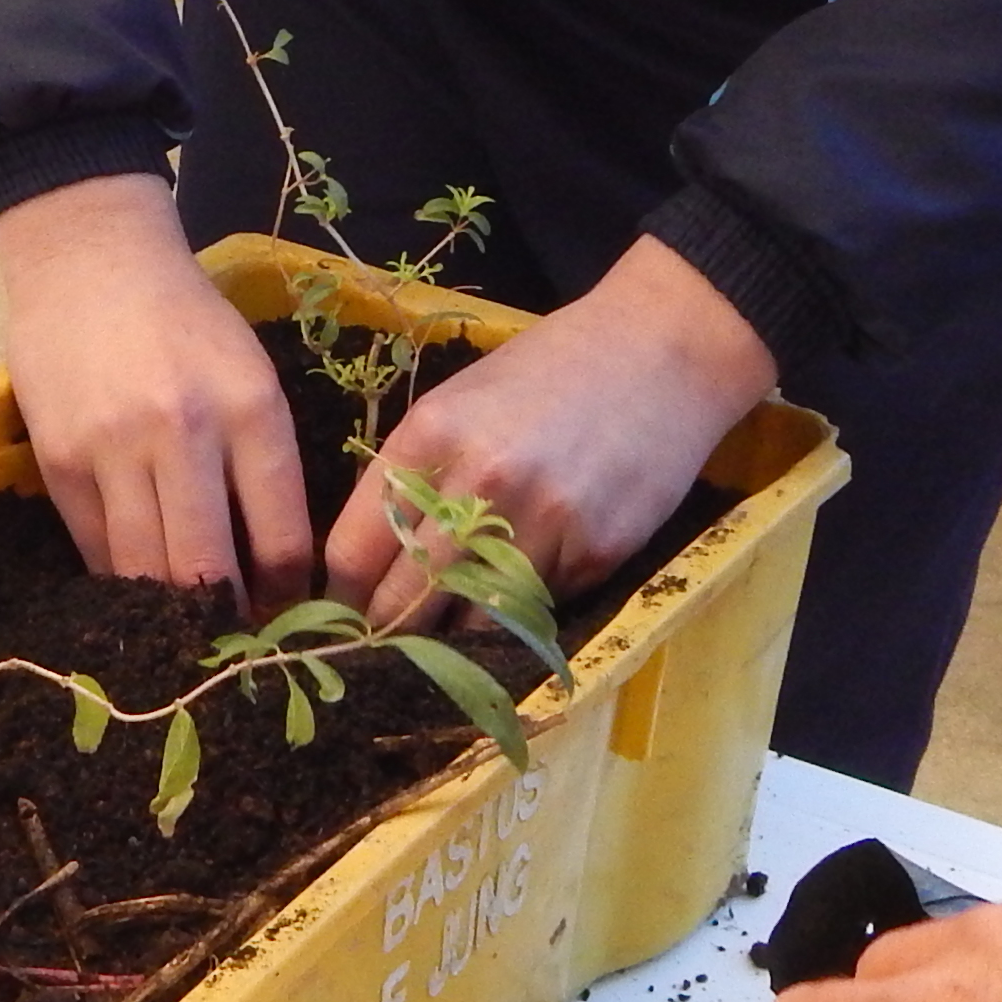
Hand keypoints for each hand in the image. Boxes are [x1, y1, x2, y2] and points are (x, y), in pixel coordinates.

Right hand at [0, 174, 311, 602]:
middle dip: (224, 621)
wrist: (89, 259)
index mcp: (250, 409)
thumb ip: (262, 461)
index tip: (287, 620)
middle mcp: (184, 430)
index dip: (287, 597)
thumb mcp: (249, 374)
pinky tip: (135, 584)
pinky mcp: (60, 459)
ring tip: (183, 627)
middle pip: (206, 569)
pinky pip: (95, 548)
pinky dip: (118, 576)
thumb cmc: (185, 319)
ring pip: (145, 569)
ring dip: (168, 610)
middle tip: (233, 642)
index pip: (281, 538)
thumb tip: (273, 568)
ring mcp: (113, 447)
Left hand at [325, 233, 773, 621]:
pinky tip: (530, 583)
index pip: (354, 550)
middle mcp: (479, 483)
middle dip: (388, 633)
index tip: (341, 617)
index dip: (340, 597)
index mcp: (429, 436)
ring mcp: (543, 522)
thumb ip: (416, 474)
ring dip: (457, 637)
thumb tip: (370, 562)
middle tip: (384, 650)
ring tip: (452, 633)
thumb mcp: (462, 401)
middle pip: (404, 601)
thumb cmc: (549, 371)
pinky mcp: (596, 551)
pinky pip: (539, 606)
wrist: (660, 351)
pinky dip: (525, 607)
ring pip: (472, 622)